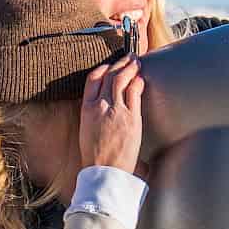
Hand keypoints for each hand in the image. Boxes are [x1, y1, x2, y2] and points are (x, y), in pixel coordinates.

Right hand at [79, 57, 144, 173]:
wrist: (104, 171)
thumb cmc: (97, 156)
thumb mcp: (87, 131)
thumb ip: (94, 115)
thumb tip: (103, 106)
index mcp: (86, 109)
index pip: (93, 79)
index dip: (103, 69)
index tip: (109, 66)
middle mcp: (100, 106)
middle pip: (110, 76)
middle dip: (120, 64)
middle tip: (129, 58)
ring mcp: (116, 110)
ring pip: (122, 80)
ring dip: (131, 67)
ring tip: (137, 62)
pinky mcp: (131, 117)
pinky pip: (134, 93)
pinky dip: (138, 82)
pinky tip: (141, 78)